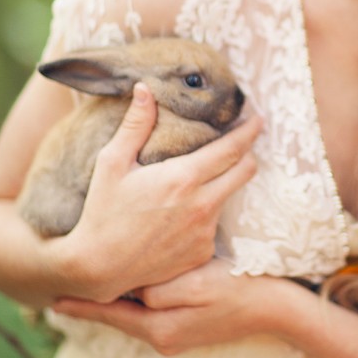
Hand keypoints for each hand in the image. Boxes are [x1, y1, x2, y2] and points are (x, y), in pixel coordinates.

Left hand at [52, 258, 290, 354]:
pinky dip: (140, 302)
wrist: (277, 309)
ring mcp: (176, 337)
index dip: (82, 306)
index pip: (110, 315)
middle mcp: (163, 338)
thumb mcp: (198, 282)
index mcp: (160, 328)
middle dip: (97, 302)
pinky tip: (136, 286)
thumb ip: (160, 288)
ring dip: (119, 300)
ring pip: (136, 315)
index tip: (52, 300)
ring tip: (96, 286)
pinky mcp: (188, 330)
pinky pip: (154, 315)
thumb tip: (134, 289)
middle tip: (67, 288)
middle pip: (119, 317)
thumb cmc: (240, 288)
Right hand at [55, 83, 261, 302]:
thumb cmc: (102, 212)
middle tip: (240, 144)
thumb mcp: (112, 163)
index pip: (233, 148)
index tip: (259, 118)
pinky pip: (214, 225)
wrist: (98, 268)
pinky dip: (205, 214)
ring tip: (198, 180)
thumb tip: (146, 89)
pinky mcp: (202, 253)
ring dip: (221, 184)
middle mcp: (202, 205)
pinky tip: (181, 215)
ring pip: (228, 196)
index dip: (250, 131)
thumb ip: (135, 125)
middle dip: (248, 154)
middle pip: (246, 170)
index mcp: (183, 178)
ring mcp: (205, 232)